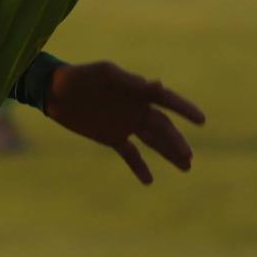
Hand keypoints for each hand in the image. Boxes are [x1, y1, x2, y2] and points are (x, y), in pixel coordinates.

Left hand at [43, 60, 205, 184]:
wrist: (55, 91)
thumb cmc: (82, 77)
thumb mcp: (106, 75)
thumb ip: (131, 82)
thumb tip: (158, 85)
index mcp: (136, 91)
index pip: (166, 100)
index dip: (184, 108)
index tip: (201, 120)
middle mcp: (135, 108)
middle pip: (162, 127)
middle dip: (177, 141)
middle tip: (189, 157)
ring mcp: (124, 123)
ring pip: (152, 141)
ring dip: (168, 153)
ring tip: (186, 167)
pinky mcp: (111, 137)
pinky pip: (130, 153)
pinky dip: (139, 166)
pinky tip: (149, 180)